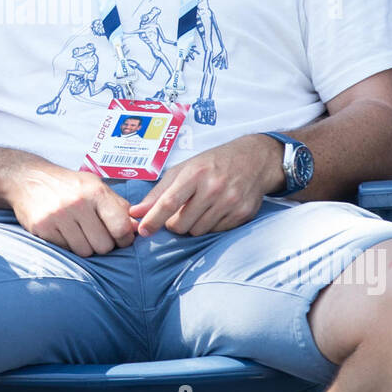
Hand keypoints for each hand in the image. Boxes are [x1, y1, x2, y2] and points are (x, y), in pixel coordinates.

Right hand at [7, 162, 137, 256]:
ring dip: (85, 246)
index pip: (120, 227)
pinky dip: (68, 244)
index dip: (124, 238)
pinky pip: (66, 250)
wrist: (27, 178)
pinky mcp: (43, 228)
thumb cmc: (68, 185)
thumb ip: (118, 206)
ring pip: (85, 251)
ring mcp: (58, 217)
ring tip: (79, 231)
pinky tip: (64, 230)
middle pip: (104, 245)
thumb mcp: (95, 186)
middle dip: (104, 244)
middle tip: (97, 234)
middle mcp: (77, 203)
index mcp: (95, 192)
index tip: (120, 237)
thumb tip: (137, 228)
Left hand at [131, 135, 282, 237]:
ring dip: (193, 225)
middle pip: (181, 224)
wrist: (254, 159)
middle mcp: (214, 188)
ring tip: (200, 207)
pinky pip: (216, 232)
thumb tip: (136, 212)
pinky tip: (216, 209)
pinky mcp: (242, 214)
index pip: (169, 202)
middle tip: (180, 211)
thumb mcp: (183, 169)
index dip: (153, 220)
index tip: (142, 231)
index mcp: (195, 173)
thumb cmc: (213, 163)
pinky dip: (211, 225)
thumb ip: (158, 193)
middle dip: (174, 223)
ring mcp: (230, 202)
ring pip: (198, 231)